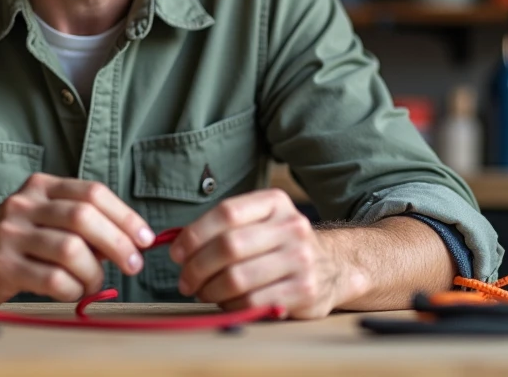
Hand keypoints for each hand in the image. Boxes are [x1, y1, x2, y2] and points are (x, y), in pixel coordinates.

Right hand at [0, 173, 154, 306]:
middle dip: (118, 244)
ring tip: (93, 283)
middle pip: (85, 218)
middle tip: (132, 265)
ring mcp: (10, 233)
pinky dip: (71, 290)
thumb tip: (129, 241)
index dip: (125, 216)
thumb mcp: (43, 219)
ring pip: (71, 251)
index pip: (93, 193)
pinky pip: (52, 280)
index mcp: (41, 186)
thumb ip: (80, 224)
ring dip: (94, 273)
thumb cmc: (15, 243)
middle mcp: (24, 203)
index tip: (145, 239)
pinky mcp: (0, 265)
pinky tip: (71, 292)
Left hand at [169, 188, 368, 318]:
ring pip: (237, 278)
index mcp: (274, 202)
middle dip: (197, 267)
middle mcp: (291, 227)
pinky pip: (253, 301)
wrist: (333, 266)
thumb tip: (174, 243)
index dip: (194, 234)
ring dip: (209, 290)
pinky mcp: (305, 291)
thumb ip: (222, 227)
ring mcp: (301, 259)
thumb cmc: (279, 244)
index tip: (177, 253)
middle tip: (184, 280)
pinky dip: (230, 305)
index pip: (226, 213)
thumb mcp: (259, 222)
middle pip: (229, 246)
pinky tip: (226, 302)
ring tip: (202, 292)